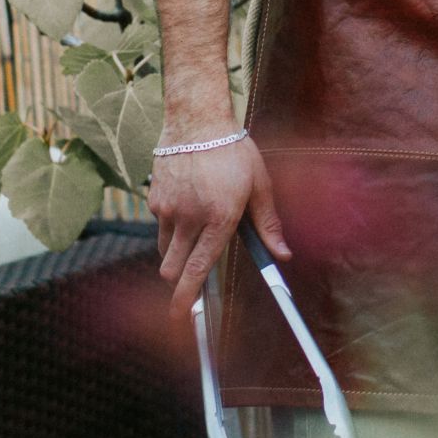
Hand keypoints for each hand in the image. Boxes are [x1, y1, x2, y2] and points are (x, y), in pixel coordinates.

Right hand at [147, 132, 290, 321]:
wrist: (198, 120)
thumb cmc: (234, 151)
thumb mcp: (259, 185)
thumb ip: (268, 224)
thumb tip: (283, 255)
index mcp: (219, 218)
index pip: (198, 269)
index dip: (187, 298)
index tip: (180, 317)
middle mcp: (190, 218)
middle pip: (172, 270)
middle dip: (178, 281)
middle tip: (189, 279)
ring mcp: (168, 208)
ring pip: (164, 249)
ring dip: (175, 252)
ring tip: (195, 228)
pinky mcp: (154, 198)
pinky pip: (159, 225)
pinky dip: (170, 226)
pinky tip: (186, 202)